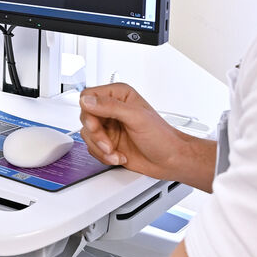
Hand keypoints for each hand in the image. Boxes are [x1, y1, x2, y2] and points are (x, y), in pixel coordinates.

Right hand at [79, 83, 212, 186]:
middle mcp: (112, 109)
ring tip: (116, 152)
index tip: (96, 125)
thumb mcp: (136, 118)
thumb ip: (110, 106)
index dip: (89, 112)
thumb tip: (87, 101)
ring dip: (101, 149)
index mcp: (119, 96)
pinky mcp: (108, 142)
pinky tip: (119, 156)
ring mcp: (109, 127)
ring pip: (87, 135)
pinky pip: (92, 148)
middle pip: (85, 118)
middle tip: (108, 144)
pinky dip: (104, 156)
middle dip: (96, 135)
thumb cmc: (162, 138)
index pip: (88, 97)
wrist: (170, 160)